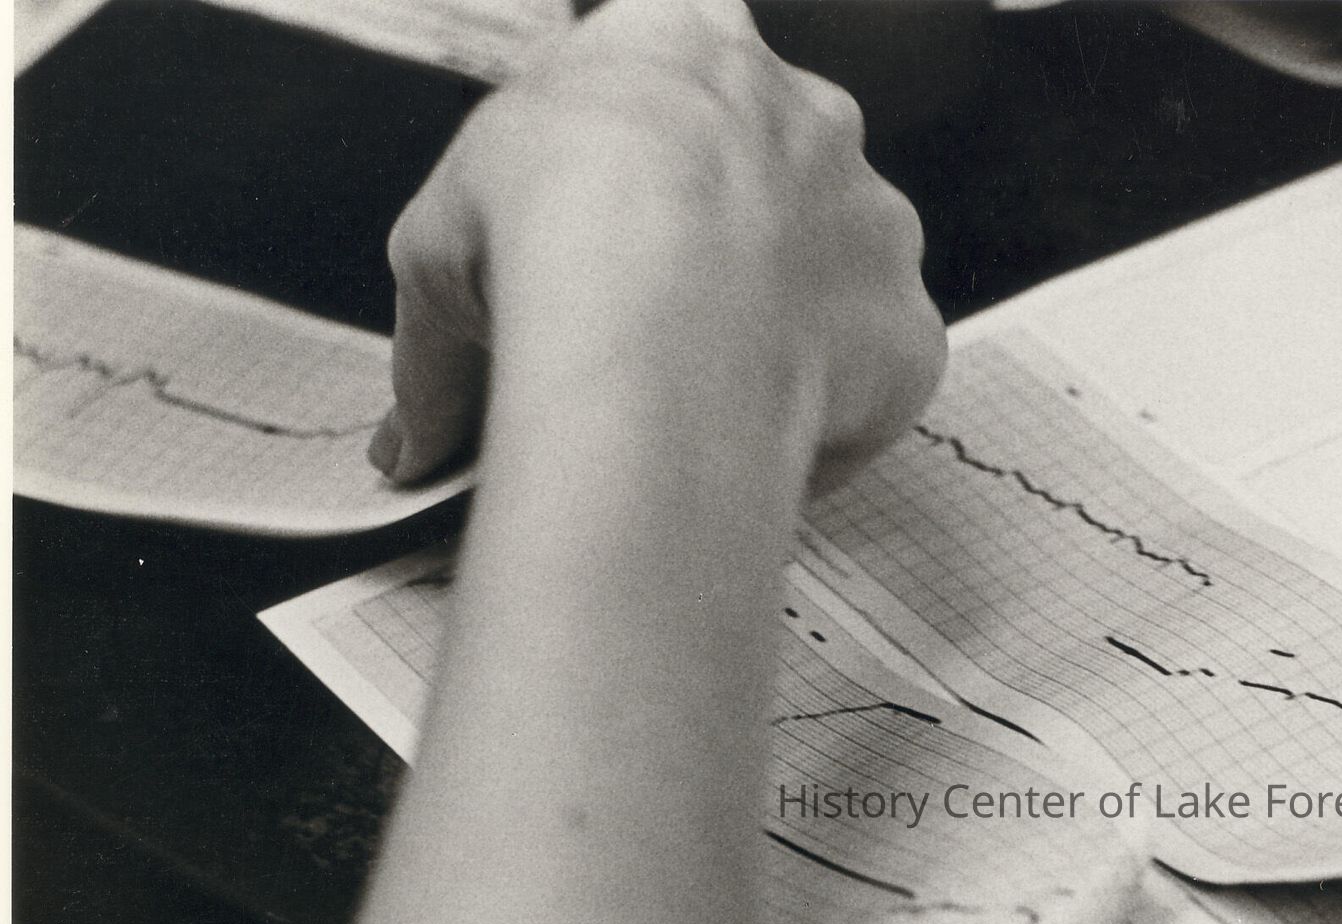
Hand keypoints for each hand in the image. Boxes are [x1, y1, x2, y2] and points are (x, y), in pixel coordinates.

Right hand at [371, 0, 944, 494]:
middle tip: (644, 320)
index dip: (641, 137)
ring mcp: (875, 219)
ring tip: (695, 393)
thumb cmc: (550, 233)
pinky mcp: (909, 326)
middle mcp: (806, 111)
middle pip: (767, 172)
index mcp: (686, 38)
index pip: (679, 51)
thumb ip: (444, 336)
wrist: (655, 304)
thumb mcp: (439, 250)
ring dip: (778, 323)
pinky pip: (870, 377)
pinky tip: (749, 449)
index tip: (613, 191)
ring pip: (829, 273)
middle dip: (716, 242)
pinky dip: (822, 415)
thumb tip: (415, 441)